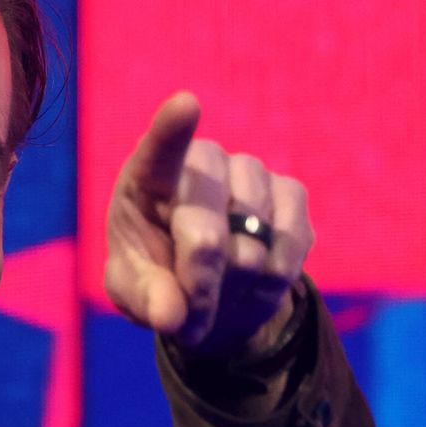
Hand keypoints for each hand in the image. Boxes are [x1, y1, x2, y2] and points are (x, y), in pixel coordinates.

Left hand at [104, 91, 313, 357]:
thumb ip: (145, 299)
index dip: (173, 129)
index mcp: (149, 179)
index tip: (185, 106)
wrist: (210, 289)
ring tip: (216, 296)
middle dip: (196, 285)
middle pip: (205, 231)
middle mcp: (203, 163)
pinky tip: (252, 284)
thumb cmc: (157, 280)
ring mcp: (251, 172)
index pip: (160, 150)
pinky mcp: (292, 193)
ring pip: (252, 244)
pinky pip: (290, 246)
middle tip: (185, 320)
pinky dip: (271, 282)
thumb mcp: (134, 293)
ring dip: (234, 287)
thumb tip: (170, 316)